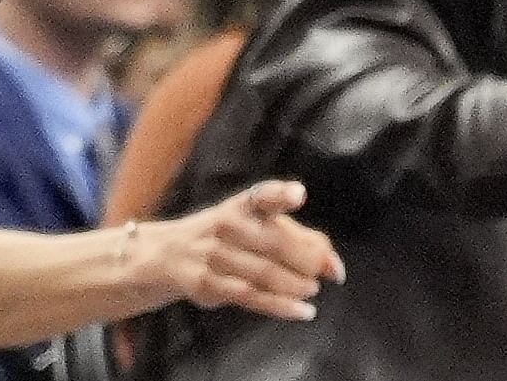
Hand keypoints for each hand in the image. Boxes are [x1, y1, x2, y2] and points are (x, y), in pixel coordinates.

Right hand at [144, 180, 342, 322]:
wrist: (170, 253)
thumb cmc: (231, 237)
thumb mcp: (260, 227)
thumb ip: (303, 241)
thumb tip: (335, 268)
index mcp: (243, 205)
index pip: (262, 195)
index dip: (280, 194)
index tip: (298, 194)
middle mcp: (228, 226)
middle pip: (275, 244)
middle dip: (306, 261)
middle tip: (321, 274)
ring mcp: (215, 255)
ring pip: (265, 275)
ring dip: (295, 286)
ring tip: (311, 290)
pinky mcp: (208, 283)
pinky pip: (251, 297)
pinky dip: (281, 306)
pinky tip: (303, 311)